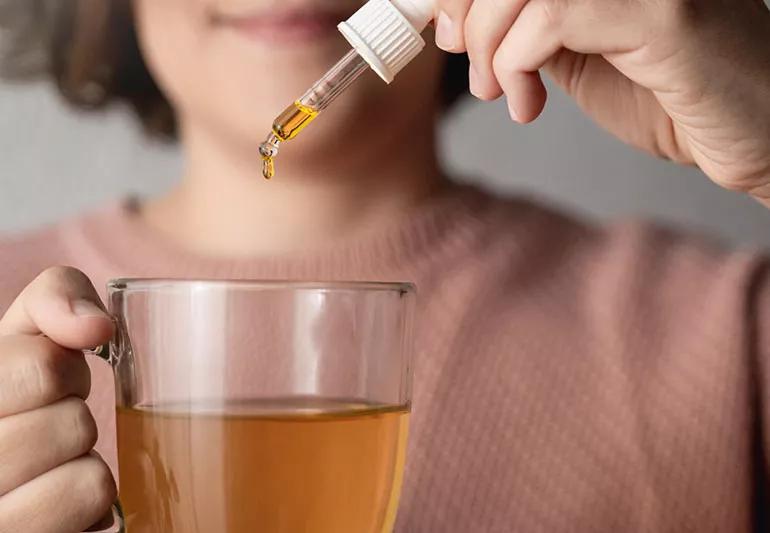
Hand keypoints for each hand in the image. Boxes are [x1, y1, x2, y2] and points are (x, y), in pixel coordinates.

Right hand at [0, 267, 115, 532]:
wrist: (3, 479)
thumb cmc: (13, 397)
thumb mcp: (20, 335)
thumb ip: (54, 297)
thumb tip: (95, 327)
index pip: (44, 369)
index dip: (64, 373)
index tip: (44, 387)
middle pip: (73, 425)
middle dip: (74, 422)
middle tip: (46, 433)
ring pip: (90, 481)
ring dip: (85, 471)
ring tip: (49, 474)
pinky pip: (95, 522)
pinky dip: (92, 514)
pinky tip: (57, 513)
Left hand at [434, 0, 769, 204]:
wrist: (755, 135)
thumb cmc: (674, 98)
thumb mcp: (580, 58)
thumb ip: (531, 29)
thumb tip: (462, 19)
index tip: (449, 31)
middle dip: (468, 16)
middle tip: (474, 73)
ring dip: (489, 48)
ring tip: (502, 93)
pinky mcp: (664, 11)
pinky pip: (552, 16)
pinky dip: (517, 64)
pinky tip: (528, 102)